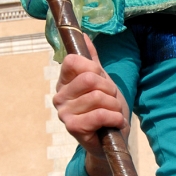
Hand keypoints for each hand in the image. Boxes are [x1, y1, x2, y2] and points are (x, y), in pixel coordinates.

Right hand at [53, 35, 129, 175]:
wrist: (110, 140)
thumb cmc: (105, 110)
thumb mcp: (102, 82)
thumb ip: (91, 60)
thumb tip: (83, 36)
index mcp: (64, 82)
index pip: (74, 61)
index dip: (94, 69)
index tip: (102, 81)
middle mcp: (60, 96)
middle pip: (90, 78)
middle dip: (110, 89)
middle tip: (111, 101)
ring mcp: (64, 112)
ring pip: (98, 97)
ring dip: (114, 106)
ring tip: (113, 114)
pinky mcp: (72, 127)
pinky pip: (100, 114)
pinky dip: (114, 118)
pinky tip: (115, 122)